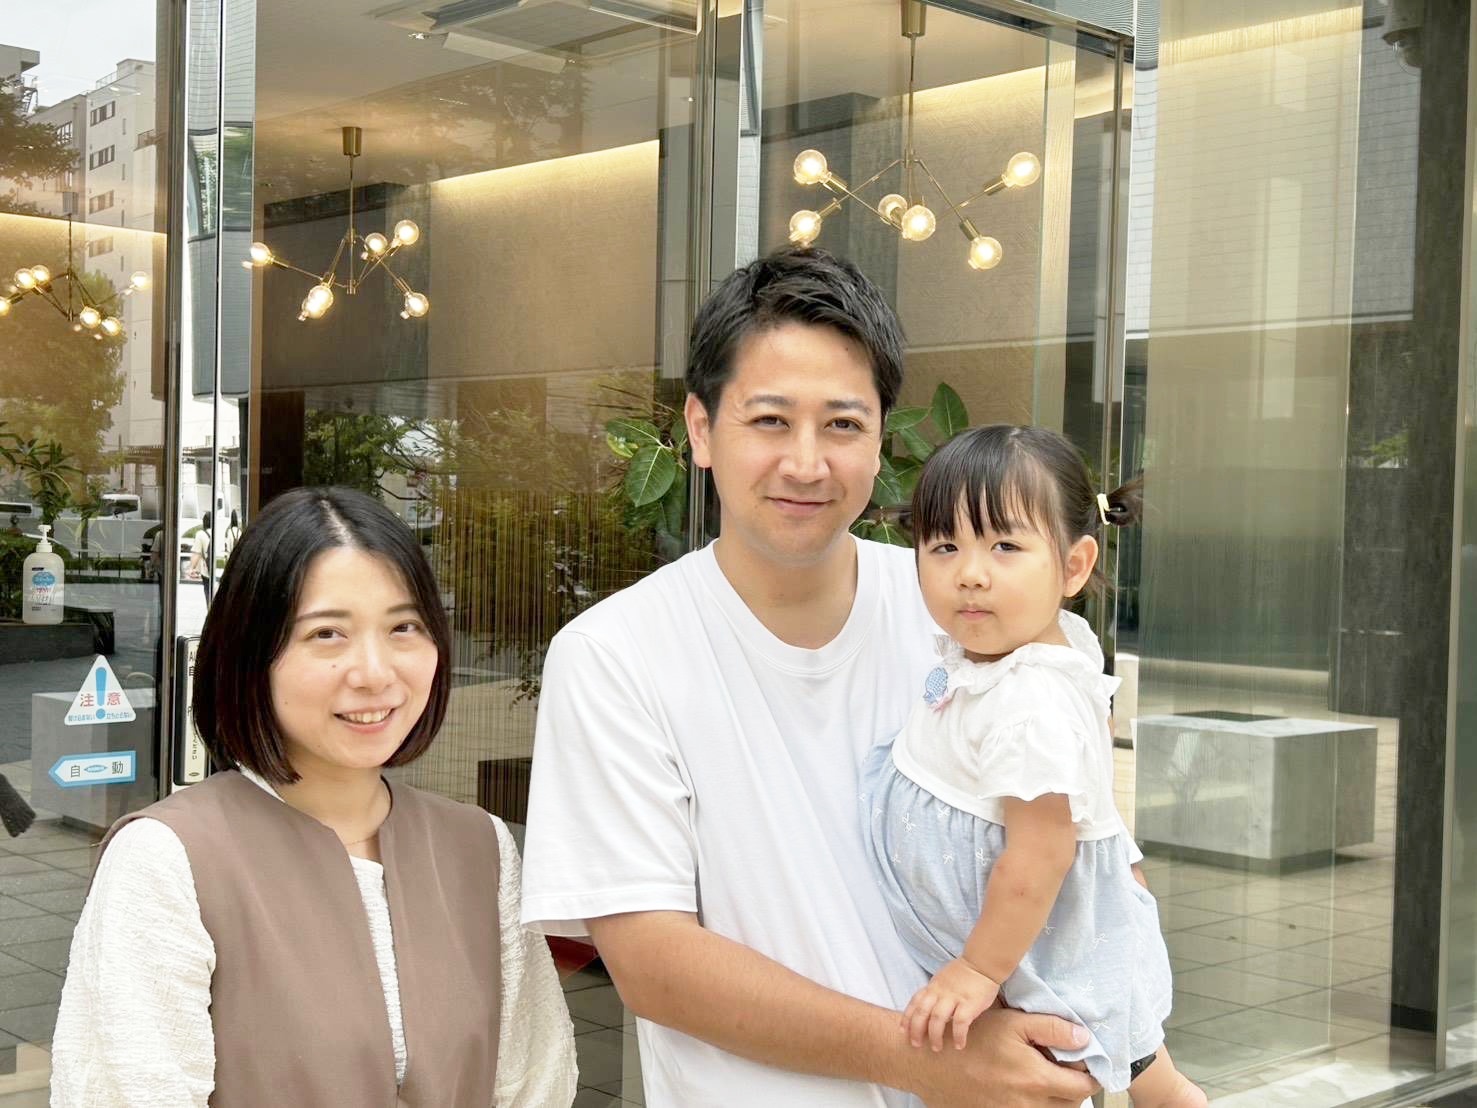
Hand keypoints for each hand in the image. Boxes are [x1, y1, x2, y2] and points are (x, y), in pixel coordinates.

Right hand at [902, 1006, 1097, 1107]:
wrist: (932, 1062)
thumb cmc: (973, 1038)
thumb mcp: (1013, 1022)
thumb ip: (1052, 1028)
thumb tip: (1085, 1039)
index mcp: (1037, 1080)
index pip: (1083, 1088)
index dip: (1090, 1075)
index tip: (1085, 1064)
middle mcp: (1029, 1105)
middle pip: (1070, 1105)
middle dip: (1073, 1088)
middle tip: (1063, 1068)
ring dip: (1055, 1099)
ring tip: (1042, 1078)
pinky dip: (1033, 1105)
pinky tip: (1022, 1089)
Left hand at [903, 957, 1000, 1050]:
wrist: (982, 962)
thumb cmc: (963, 974)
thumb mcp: (942, 979)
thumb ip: (934, 993)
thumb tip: (925, 1010)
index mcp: (933, 986)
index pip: (915, 1002)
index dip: (906, 1017)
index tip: (902, 1031)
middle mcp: (940, 991)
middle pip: (922, 1012)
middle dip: (916, 1030)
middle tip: (916, 1044)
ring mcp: (954, 997)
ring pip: (937, 1018)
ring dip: (935, 1035)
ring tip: (936, 1048)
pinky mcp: (970, 1002)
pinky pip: (960, 1021)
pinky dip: (958, 1035)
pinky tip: (959, 1045)